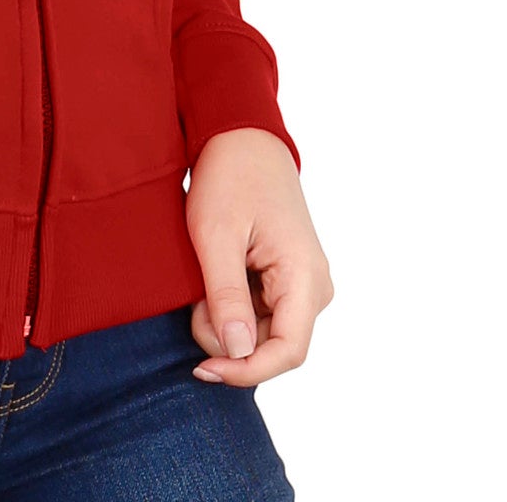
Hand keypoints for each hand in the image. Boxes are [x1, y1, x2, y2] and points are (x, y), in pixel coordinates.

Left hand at [185, 127, 333, 386]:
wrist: (243, 137)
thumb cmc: (229, 177)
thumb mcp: (216, 236)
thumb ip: (227, 297)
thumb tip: (237, 353)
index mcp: (305, 278)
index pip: (288, 353)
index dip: (245, 370)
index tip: (202, 369)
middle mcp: (313, 288)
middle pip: (271, 346)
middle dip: (227, 338)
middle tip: (193, 299)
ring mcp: (303, 284)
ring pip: (262, 333)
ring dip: (226, 320)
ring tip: (203, 278)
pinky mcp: (288, 279)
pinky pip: (260, 312)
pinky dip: (231, 305)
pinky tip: (214, 276)